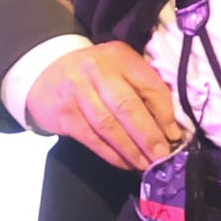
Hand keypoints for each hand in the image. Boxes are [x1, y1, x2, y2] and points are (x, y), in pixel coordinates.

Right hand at [24, 41, 186, 171]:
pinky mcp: (64, 114)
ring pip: (108, 126)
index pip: (148, 85)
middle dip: (148, 135)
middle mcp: (97, 70)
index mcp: (120, 56)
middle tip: (162, 155)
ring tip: (146, 164)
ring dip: (130, 149)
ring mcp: (77, 92)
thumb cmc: (93, 73)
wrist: (45, 71)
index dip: (165, 113)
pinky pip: (92, 139)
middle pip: (127, 106)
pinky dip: (111, 154)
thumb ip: (141, 87)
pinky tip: (125, 163)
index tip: (175, 134)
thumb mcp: (118, 67)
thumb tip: (169, 125)